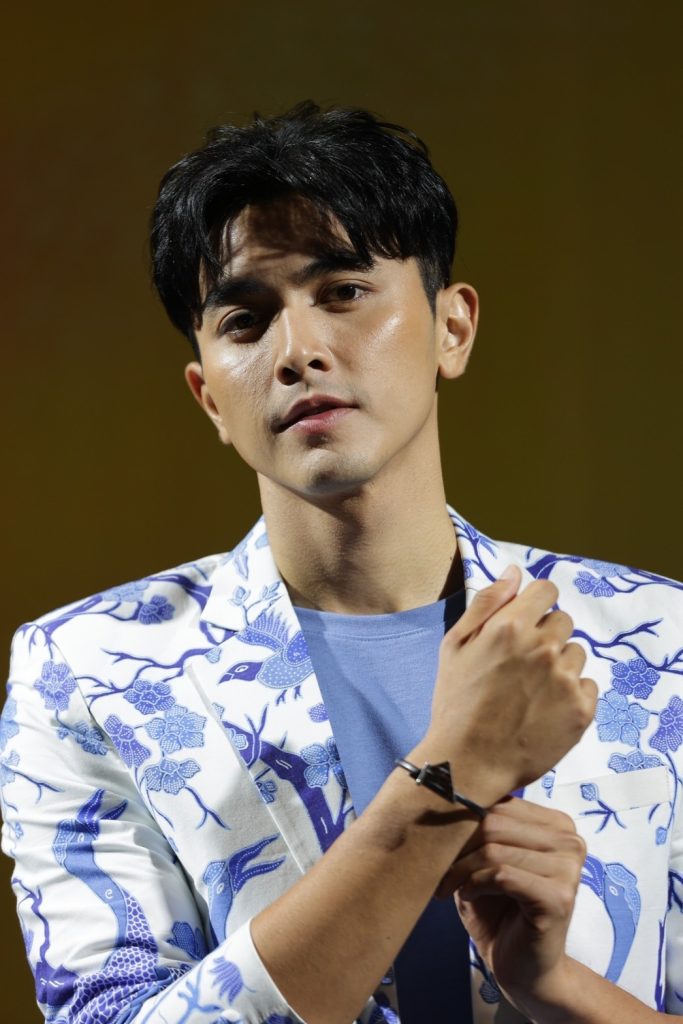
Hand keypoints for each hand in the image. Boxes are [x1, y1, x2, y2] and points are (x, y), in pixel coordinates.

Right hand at [418, 566, 596, 803]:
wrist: (468, 763)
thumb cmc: (455, 703)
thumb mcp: (454, 645)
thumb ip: (487, 603)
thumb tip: (514, 571)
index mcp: (510, 626)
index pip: (546, 590)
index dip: (536, 603)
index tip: (527, 621)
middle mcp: (543, 647)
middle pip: (563, 621)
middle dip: (545, 634)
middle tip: (522, 664)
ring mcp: (565, 679)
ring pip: (575, 653)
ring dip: (558, 665)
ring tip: (531, 691)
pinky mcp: (581, 709)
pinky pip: (587, 685)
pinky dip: (571, 693)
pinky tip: (545, 708)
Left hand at [442, 798, 584, 1013]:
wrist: (522, 969)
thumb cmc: (500, 911)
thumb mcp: (487, 859)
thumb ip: (480, 828)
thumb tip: (446, 796)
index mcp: (558, 824)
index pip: (501, 803)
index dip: (463, 821)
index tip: (440, 844)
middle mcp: (570, 841)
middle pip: (495, 822)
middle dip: (458, 846)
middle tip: (440, 870)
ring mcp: (569, 869)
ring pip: (494, 849)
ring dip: (461, 869)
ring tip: (449, 886)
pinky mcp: (558, 897)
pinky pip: (501, 875)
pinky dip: (474, 885)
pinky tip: (467, 897)